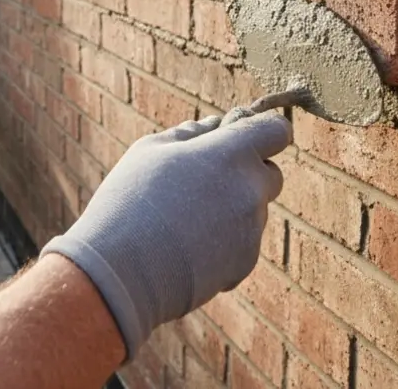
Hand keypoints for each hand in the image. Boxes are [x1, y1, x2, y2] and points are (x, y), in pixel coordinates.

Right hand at [41, 110, 291, 360]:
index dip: (261, 130)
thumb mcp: (150, 151)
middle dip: (247, 172)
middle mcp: (251, 190)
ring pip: (254, 210)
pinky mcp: (245, 264)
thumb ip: (191, 133)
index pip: (276, 130)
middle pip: (271, 173)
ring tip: (183, 220)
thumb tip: (216, 124)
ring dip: (232, 209)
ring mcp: (251, 230)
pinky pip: (243, 242)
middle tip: (206, 180)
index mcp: (230, 154)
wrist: (121, 272)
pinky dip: (224, 242)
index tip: (239, 136)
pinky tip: (186, 247)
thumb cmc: (130, 202)